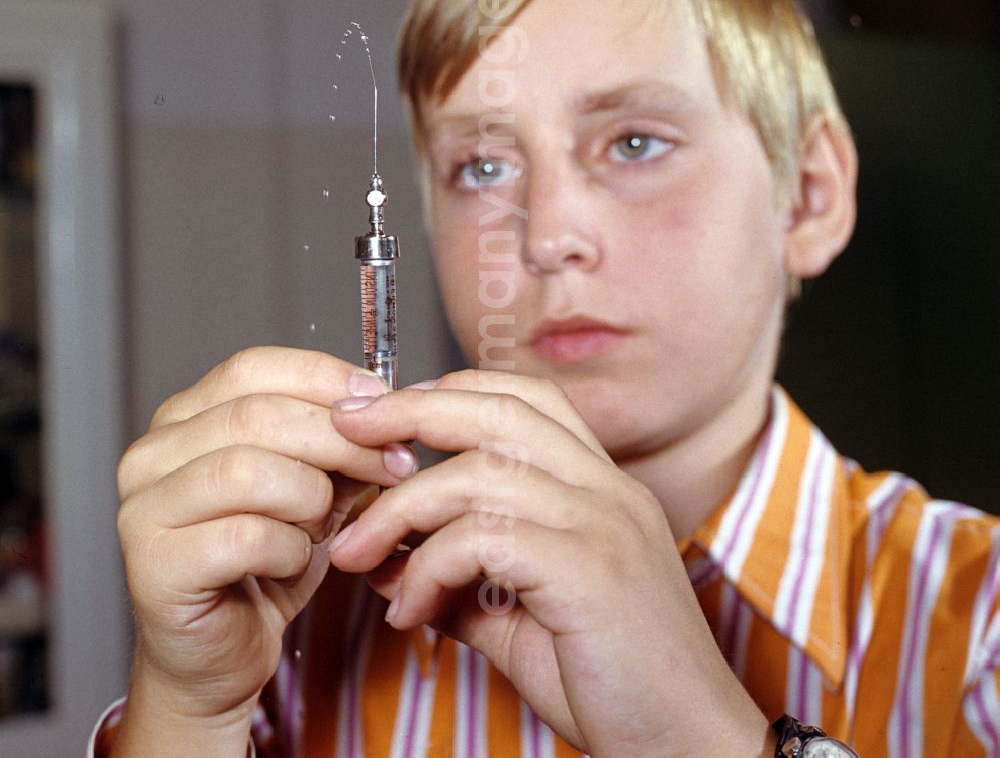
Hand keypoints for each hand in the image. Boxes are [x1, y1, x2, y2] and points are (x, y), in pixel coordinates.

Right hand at [113, 347, 415, 751]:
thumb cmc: (267, 561)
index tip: (383, 400)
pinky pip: (245, 537)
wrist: (224, 653)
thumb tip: (389, 401)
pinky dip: (289, 548)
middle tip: (394, 465)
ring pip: (251, 470)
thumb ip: (340, 440)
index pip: (252, 366)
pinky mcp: (152, 566)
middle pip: (258, 415)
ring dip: (311, 498)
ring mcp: (143, 508)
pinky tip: (292, 561)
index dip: (324, 378)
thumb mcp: (316, 484)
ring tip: (322, 526)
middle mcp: (152, 453)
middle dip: (342, 439)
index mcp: (185, 417)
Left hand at [329, 370, 769, 756]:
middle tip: (346, 429)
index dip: (450, 392)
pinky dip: (429, 567)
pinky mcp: (592, 570)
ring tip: (358, 555)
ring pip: (480, 472)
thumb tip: (393, 563)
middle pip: (499, 409)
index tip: (386, 415)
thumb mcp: (524, 618)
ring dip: (401, 510)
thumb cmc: (611, 683)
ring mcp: (604, 523)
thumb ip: (465, 580)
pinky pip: (485, 538)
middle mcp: (607, 489)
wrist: (688, 747)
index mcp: (599, 486)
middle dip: (412, 410)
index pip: (524, 397)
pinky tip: (410, 610)